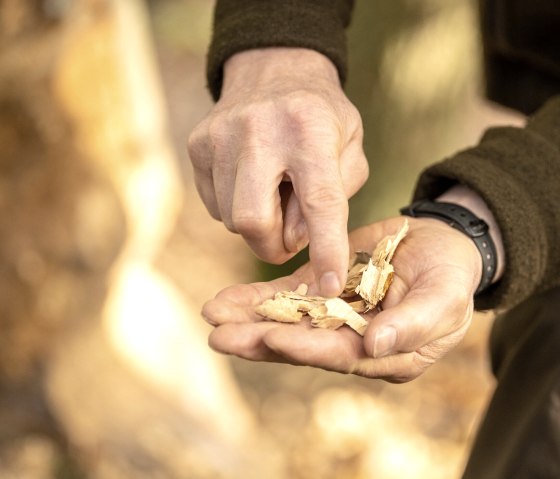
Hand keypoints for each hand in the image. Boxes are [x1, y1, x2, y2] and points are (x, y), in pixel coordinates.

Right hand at [188, 48, 368, 296]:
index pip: (319, 202)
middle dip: (271, 244)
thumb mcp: (350, 147)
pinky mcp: (197, 145)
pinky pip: (213, 205)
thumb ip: (337, 196)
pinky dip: (235, 208)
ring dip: (257, 223)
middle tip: (288, 238)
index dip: (325, 249)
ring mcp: (220, 137)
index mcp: (310, 130)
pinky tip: (251, 182)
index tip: (327, 287)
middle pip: (252, 220)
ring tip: (273, 192)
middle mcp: (259, 131)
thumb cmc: (319, 117)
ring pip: (230, 218)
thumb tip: (297, 240)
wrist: (273, 68)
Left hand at [201, 216, 482, 382]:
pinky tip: (227, 300)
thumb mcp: (446, 297)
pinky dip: (257, 299)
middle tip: (219, 336)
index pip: (340, 354)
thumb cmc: (452, 274)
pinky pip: (286, 296)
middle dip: (259, 341)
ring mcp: (333, 315)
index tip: (270, 339)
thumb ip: (413, 324)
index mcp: (384, 354)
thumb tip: (373, 346)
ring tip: (213, 315)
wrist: (439, 242)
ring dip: (248, 320)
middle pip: (302, 344)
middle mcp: (352, 341)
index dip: (305, 348)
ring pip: (286, 322)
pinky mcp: (321, 289)